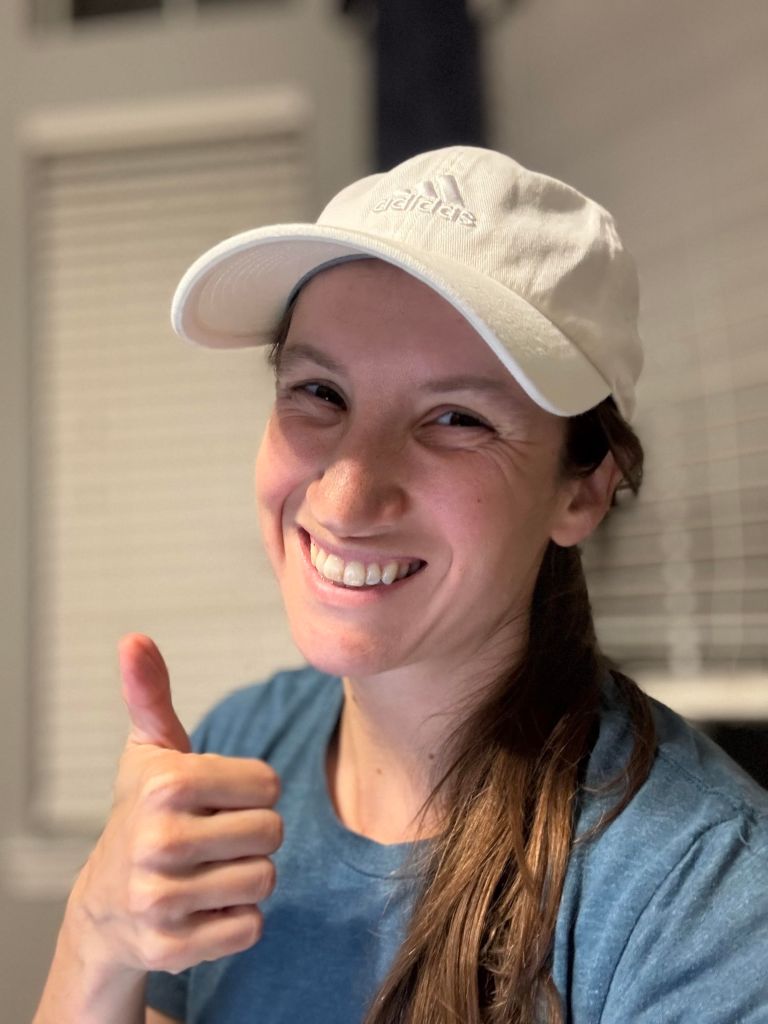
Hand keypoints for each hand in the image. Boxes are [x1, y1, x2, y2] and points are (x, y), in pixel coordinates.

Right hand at [70, 634, 281, 976]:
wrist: (105, 904)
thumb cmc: (144, 813)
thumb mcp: (148, 752)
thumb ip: (151, 694)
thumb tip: (134, 638)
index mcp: (165, 784)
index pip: (268, 783)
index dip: (251, 791)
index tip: (217, 798)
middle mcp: (159, 841)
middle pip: (272, 832)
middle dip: (254, 834)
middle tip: (216, 837)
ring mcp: (162, 899)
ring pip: (265, 880)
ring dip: (247, 876)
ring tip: (209, 870)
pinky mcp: (172, 948)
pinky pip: (251, 927)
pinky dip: (237, 919)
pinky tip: (203, 907)